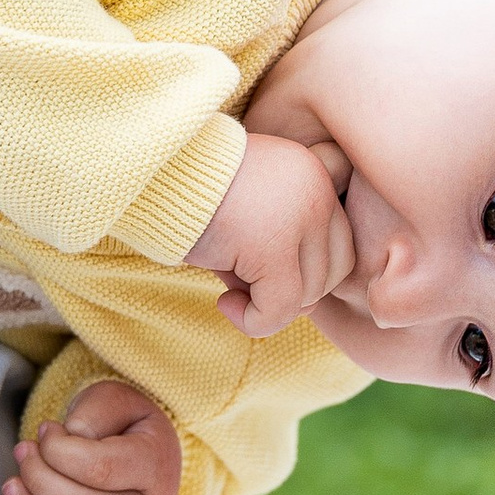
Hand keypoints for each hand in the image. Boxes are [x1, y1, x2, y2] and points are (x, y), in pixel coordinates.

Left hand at [5, 378, 181, 494]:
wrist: (148, 455)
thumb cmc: (122, 425)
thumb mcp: (116, 399)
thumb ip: (94, 412)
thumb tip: (68, 438)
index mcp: (155, 469)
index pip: (98, 469)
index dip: (58, 449)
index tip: (46, 430)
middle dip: (39, 477)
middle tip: (23, 451)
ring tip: (11, 485)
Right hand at [186, 131, 354, 337]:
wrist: (153, 172)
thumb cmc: (191, 198)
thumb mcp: (247, 220)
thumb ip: (280, 257)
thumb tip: (305, 309)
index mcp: (314, 175)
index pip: (340, 246)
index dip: (306, 274)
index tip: (259, 272)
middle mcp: (317, 192)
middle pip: (332, 273)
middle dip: (290, 291)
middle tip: (243, 284)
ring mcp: (300, 219)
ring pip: (309, 295)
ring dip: (266, 305)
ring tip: (227, 285)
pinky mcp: (272, 246)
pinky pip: (279, 309)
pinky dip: (253, 321)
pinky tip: (224, 303)